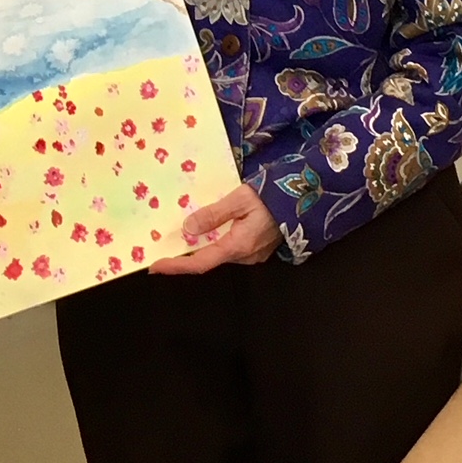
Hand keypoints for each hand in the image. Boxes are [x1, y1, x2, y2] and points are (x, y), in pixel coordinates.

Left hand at [148, 183, 282, 274]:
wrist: (306, 198)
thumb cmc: (272, 196)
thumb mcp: (240, 198)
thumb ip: (214, 214)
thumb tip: (187, 229)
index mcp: (239, 246)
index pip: (201, 263)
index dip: (176, 266)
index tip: (155, 266)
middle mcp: (245, 256)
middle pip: (208, 260)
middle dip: (185, 256)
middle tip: (162, 248)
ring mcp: (253, 255)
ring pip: (219, 254)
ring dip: (200, 248)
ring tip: (180, 238)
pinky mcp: (257, 248)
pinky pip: (229, 249)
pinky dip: (214, 243)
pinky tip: (207, 233)